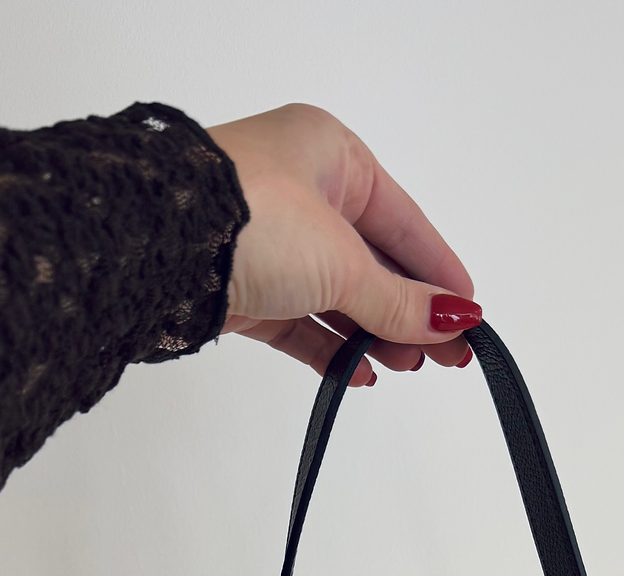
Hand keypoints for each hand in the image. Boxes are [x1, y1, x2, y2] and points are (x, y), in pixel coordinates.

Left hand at [207, 105, 479, 386]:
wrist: (154, 247)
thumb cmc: (250, 220)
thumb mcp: (343, 263)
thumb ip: (400, 302)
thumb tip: (455, 322)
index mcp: (330, 155)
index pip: (403, 221)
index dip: (438, 271)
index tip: (469, 315)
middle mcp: (299, 190)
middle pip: (372, 261)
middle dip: (409, 311)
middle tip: (447, 357)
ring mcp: (267, 240)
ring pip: (335, 294)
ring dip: (372, 333)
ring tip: (407, 367)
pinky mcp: (240, 286)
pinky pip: (297, 320)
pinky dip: (327, 347)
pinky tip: (357, 372)